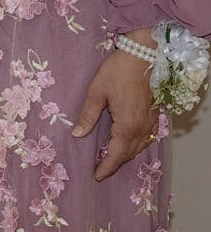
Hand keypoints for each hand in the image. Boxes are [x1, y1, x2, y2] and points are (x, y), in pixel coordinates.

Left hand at [73, 45, 158, 181]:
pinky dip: (137, 144)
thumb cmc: (117, 72)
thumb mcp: (96, 92)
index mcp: (127, 125)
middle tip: (100, 169)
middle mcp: (142, 127)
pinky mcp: (154, 115)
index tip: (97, 176)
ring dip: (126, 155)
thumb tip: (78, 135)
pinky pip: (147, 137)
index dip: (107, 167)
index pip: (117, 154)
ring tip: (110, 159)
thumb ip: (87, 115)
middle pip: (129, 154)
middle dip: (115, 163)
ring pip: (140, 147)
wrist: (142, 56)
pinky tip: (127, 143)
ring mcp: (150, 121)